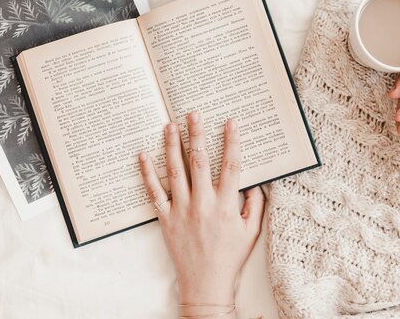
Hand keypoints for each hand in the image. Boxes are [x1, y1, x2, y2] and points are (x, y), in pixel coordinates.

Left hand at [138, 111, 264, 315]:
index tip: (230, 122)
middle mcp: (203, 204)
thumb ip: (255, 205)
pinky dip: (147, 173)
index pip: (230, 166)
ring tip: (170, 125)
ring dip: (172, 146)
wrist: (206, 284)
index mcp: (226, 205)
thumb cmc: (230, 258)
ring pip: (175, 171)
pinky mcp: (166, 218)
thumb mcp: (251, 232)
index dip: (231, 142)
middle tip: (194, 113)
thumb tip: (256, 182)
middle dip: (197, 134)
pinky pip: (154, 192)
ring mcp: (182, 210)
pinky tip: (143, 155)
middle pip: (200, 162)